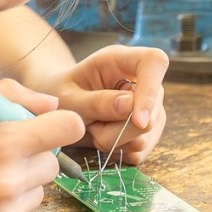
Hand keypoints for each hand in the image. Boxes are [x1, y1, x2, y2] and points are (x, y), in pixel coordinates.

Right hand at [0, 78, 83, 211]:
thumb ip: (8, 96)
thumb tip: (49, 105)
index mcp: (2, 145)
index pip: (67, 128)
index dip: (61, 123)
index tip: (49, 126)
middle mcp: (9, 183)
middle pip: (53, 162)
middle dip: (32, 153)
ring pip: (37, 192)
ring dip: (19, 182)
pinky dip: (1, 207)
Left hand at [38, 44, 169, 165]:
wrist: (57, 107)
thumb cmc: (59, 94)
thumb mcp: (67, 98)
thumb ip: (95, 102)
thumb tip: (129, 107)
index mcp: (121, 60)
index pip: (154, 62)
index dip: (151, 91)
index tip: (138, 121)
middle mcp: (141, 81)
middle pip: (153, 110)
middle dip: (120, 130)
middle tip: (91, 126)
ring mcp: (149, 106)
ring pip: (146, 135)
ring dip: (115, 141)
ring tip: (93, 128)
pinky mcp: (147, 130)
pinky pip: (141, 150)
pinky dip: (118, 151)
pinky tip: (102, 138)